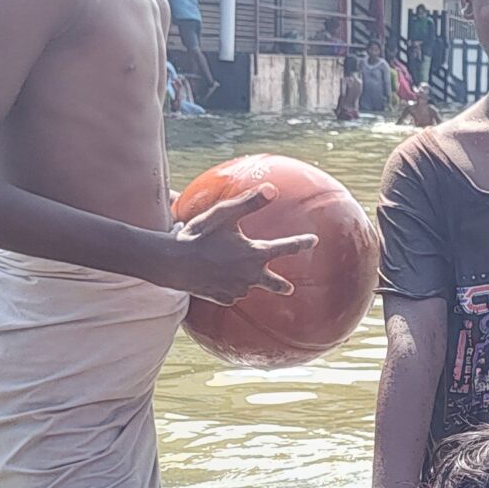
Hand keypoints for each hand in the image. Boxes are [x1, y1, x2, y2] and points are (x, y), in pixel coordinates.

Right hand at [167, 186, 316, 302]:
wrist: (174, 263)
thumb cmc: (199, 235)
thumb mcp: (225, 214)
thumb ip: (250, 203)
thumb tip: (273, 189)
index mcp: (254, 254)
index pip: (285, 247)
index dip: (301, 243)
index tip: (313, 240)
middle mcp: (249, 275)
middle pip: (273, 283)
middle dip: (281, 286)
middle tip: (289, 288)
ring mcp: (236, 289)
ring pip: (246, 286)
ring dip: (245, 280)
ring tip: (235, 274)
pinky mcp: (222, 298)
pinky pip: (229, 293)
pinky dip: (227, 287)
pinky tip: (217, 280)